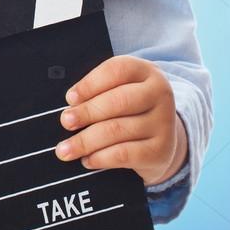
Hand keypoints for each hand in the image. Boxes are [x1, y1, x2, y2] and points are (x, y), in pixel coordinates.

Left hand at [54, 55, 187, 186]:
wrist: (161, 141)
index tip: (70, 98)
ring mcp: (164, 122)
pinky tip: (87, 160)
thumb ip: (98, 94)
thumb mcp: (119, 92)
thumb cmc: (129, 111)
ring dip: (86, 141)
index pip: (117, 70)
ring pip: (118, 130)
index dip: (90, 83)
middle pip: (119, 100)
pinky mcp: (161, 150)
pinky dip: (101, 158)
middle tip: (66, 121)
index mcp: (146, 71)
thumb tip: (70, 109)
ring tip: (65, 148)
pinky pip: (124, 154)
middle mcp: (160, 93)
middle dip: (87, 112)